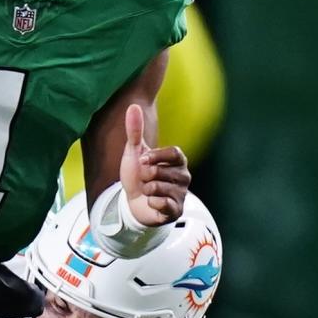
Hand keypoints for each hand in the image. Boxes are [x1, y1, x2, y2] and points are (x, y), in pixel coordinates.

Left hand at [119, 104, 189, 225]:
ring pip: (159, 188)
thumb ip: (135, 130)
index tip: (142, 160)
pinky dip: (151, 203)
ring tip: (147, 191)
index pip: (174, 153)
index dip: (155, 157)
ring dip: (146, 190)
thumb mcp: (134, 151)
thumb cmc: (137, 174)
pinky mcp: (176, 211)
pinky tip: (151, 202)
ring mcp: (182, 194)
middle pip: (161, 172)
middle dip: (145, 176)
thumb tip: (133, 106)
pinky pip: (163, 204)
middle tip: (144, 179)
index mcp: (178, 160)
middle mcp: (184, 176)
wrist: (132, 202)